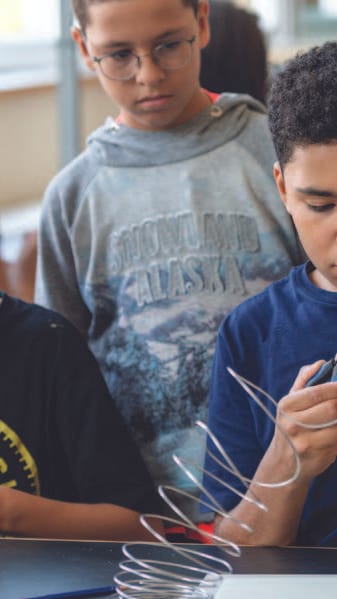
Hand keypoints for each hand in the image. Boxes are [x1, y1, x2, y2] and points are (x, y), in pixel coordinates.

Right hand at [270, 359, 336, 482]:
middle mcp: (293, 425)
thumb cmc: (290, 426)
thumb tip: (321, 363)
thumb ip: (305, 379)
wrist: (285, 464)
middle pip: (332, 408)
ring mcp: (306, 443)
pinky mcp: (320, 457)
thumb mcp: (290, 402)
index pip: (317, 392)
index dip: (336, 387)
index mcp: (286, 406)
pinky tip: (336, 429)